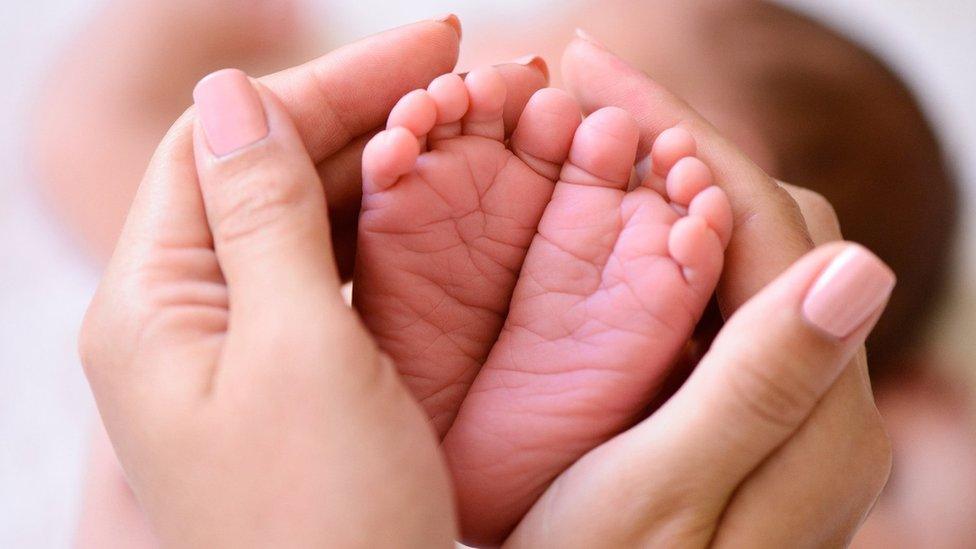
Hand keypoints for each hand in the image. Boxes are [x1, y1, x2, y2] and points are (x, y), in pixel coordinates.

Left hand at [78, 18, 547, 546]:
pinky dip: (376, 231)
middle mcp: (180, 321)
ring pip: (297, 221)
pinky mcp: (285, 380)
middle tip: (461, 72)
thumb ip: (261, 217)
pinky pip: (323, 277)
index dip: (323, 84)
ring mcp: (234, 352)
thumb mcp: (299, 353)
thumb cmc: (328, 522)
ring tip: (458, 124)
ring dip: (373, 165)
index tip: (428, 46)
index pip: (221, 143)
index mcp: (152, 307)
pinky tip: (429, 204)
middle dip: (359, 113)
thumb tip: (228, 95)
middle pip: (261, 174)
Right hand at [503, 32, 893, 546]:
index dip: (682, 134)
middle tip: (581, 96)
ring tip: (587, 139)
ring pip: (742, 254)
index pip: (766, 225)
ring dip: (668, 185)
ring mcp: (782, 403)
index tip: (593, 66)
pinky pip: (716, 299)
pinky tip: (606, 223)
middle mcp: (821, 400)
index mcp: (818, 416)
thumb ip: (763, 385)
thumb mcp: (664, 497)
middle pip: (768, 225)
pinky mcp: (740, 410)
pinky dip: (662, 244)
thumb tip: (864, 262)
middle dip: (676, 143)